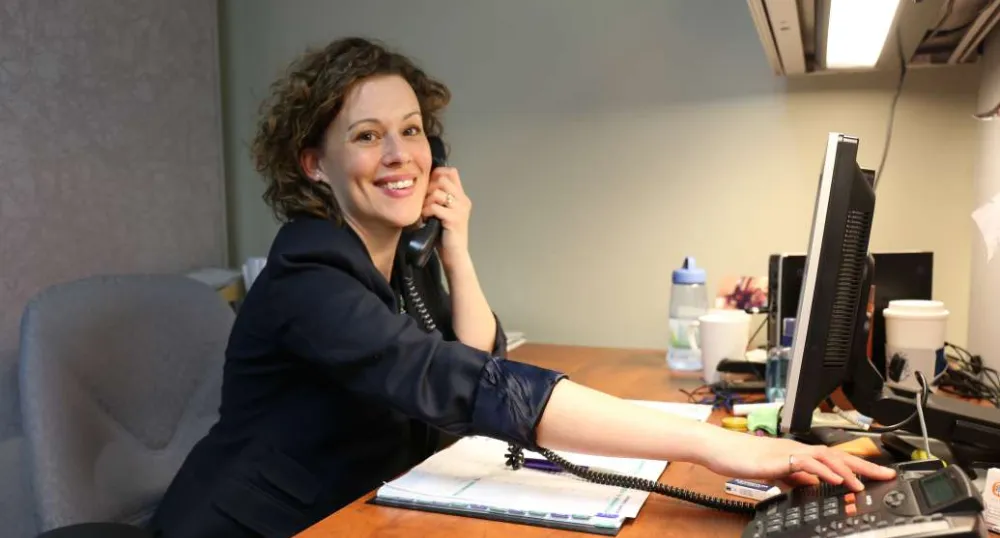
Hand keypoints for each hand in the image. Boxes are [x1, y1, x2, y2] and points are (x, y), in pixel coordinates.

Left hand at [422, 166, 471, 266]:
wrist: (455, 255)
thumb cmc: (446, 236)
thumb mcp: (444, 213)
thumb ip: (439, 199)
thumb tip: (422, 186)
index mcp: (462, 197)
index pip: (451, 172)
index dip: (437, 174)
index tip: (428, 187)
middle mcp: (463, 200)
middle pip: (443, 179)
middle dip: (428, 188)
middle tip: (424, 202)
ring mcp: (460, 209)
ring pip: (437, 193)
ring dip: (426, 202)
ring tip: (424, 212)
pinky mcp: (454, 219)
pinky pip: (434, 207)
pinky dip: (425, 212)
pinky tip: (424, 219)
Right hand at [704, 435, 895, 491]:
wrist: (721, 450)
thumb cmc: (742, 460)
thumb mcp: (775, 474)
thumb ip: (793, 479)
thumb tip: (811, 488)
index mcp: (799, 454)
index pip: (835, 459)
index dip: (859, 467)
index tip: (878, 476)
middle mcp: (799, 449)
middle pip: (839, 455)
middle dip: (865, 466)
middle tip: (888, 475)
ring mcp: (790, 452)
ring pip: (826, 457)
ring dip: (848, 470)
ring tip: (864, 483)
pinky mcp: (779, 458)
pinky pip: (806, 463)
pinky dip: (824, 471)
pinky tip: (835, 479)